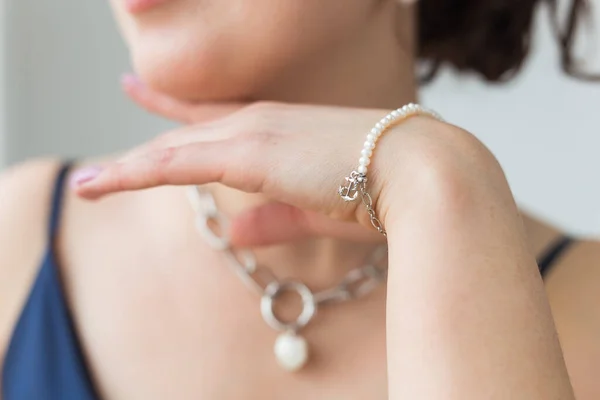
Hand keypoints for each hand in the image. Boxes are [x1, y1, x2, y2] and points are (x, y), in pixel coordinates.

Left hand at [75, 78, 445, 245]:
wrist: (420, 171)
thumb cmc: (380, 189)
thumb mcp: (316, 210)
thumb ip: (272, 220)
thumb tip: (236, 233)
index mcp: (280, 132)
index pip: (216, 119)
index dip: (176, 112)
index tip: (146, 97)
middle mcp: (261, 124)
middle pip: (186, 137)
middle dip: (144, 146)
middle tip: (105, 158)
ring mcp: (254, 133)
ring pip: (173, 151)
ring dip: (129, 168)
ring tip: (90, 185)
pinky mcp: (251, 153)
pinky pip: (179, 163)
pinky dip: (138, 173)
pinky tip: (106, 183)